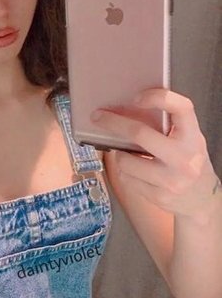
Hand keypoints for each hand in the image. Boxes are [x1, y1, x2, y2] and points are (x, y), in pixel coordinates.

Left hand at [90, 88, 220, 221]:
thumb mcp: (185, 138)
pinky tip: (137, 172)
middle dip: (113, 123)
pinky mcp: (159, 196)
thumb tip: (123, 109)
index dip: (157, 97)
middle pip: (140, 134)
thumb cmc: (184, 159)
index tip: (135, 98)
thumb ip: (166, 124)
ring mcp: (172, 180)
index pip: (181, 108)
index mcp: (193, 136)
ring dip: (120, 155)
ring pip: (126, 160)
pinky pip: (126, 178)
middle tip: (97, 116)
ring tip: (130, 155)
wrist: (201, 199)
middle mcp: (185, 158)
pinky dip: (125, 172)